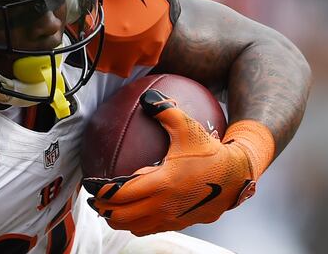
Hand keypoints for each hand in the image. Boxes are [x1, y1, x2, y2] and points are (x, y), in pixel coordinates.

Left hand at [83, 89, 259, 235]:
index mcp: (162, 183)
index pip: (120, 195)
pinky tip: (133, 211)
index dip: (100, 192)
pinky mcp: (179, 223)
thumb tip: (146, 98)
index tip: (90, 183)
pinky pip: (149, 229)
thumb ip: (165, 111)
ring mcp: (171, 218)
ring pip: (133, 227)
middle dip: (103, 208)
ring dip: (118, 219)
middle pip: (121, 216)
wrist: (237, 175)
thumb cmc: (210, 151)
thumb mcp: (188, 127)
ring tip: (109, 207)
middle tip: (94, 197)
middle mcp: (164, 206)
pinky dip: (135, 223)